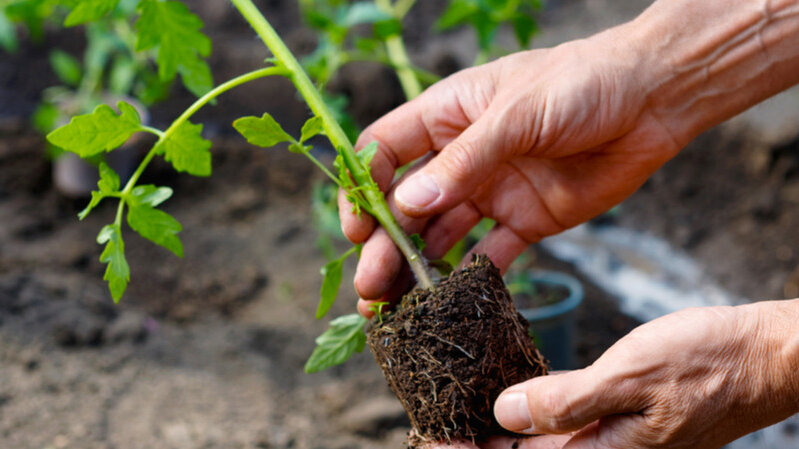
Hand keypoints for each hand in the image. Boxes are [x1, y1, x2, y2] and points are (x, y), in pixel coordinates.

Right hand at [340, 28, 680, 311]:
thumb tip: (406, 204)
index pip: (385, 152)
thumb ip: (464, 160)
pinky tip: (453, 300)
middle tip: (370, 286)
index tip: (357, 228)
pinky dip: (472, 277)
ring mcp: (493, 190)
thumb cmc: (582, 82)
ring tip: (397, 305)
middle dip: (384, 244)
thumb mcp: (517, 113)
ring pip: (441, 234)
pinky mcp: (527, 220)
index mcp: (448, 115)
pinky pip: (492, 253)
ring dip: (417, 267)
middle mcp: (463, 156)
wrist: (654, 100)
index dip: (363, 188)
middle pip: (407, 204)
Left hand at [430, 301, 798, 448]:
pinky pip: (562, 426)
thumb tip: (507, 414)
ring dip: (497, 431)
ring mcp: (610, 440)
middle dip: (475, 442)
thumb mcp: (632, 375)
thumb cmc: (707, 362)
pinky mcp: (617, 421)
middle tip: (434, 423)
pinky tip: (511, 395)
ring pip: (538, 444)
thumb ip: (567, 401)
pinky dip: (529, 414)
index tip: (432, 437)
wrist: (761, 355)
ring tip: (458, 408)